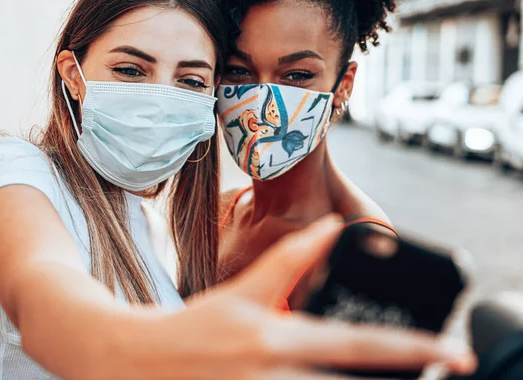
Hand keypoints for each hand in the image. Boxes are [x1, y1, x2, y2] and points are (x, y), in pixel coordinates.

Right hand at [136, 215, 476, 378]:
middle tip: (446, 366)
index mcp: (276, 340)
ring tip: (398, 376)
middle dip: (403, 378)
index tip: (453, 352)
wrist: (140, 363)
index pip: (357, 344)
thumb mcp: (242, 290)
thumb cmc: (194, 327)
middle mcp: (275, 376)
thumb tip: (330, 227)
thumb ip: (290, 259)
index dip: (411, 349)